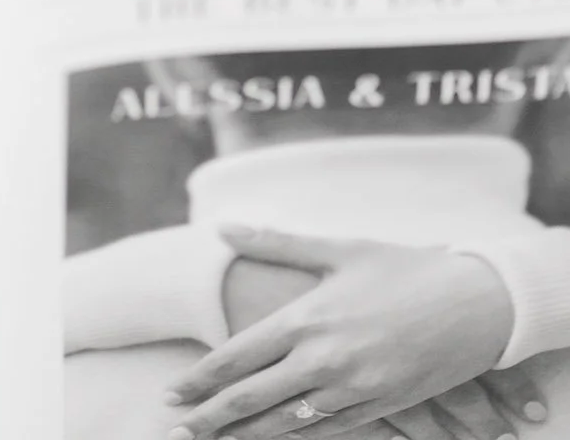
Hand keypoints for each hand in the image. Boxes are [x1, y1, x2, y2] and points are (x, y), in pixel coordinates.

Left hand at [162, 227, 517, 438]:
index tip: (173, 392)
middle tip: (177, 428)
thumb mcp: (338, 249)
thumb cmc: (402, 268)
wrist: (473, 305)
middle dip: (210, 417)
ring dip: (245, 435)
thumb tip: (224, 228)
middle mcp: (324, 360)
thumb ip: (276, 242)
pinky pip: (326, 433)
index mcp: (308, 318)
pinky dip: (293, 439)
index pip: (238, 357)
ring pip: (285, 424)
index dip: (201, 378)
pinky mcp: (379, 409)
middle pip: (252, 398)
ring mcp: (352, 391)